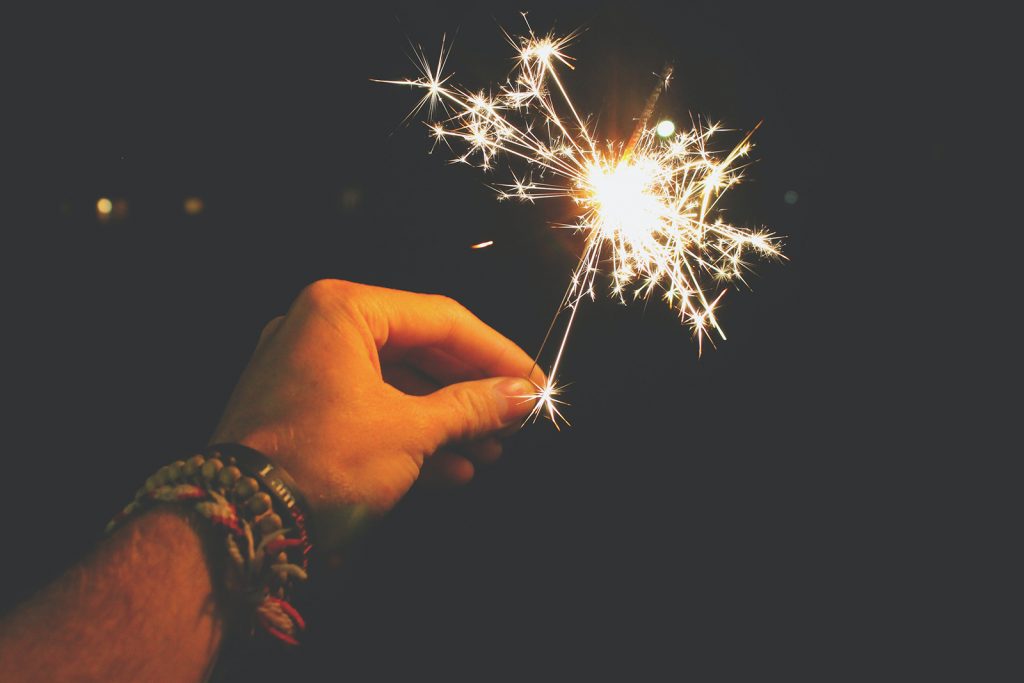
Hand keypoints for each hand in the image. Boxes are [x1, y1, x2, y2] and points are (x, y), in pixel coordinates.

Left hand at [211, 280, 543, 546]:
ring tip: (490, 448)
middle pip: (420, 351)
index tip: (531, 379)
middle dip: (471, 391)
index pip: (441, 319)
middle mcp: (320, 330)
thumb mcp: (409, 431)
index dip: (495, 352)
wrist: (243, 525)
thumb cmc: (318, 461)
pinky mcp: (303, 413)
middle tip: (514, 416)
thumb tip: (520, 395)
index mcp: (342, 311)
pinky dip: (412, 436)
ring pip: (397, 385)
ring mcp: (307, 372)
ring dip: (447, 419)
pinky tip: (453, 468)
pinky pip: (371, 411)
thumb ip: (472, 407)